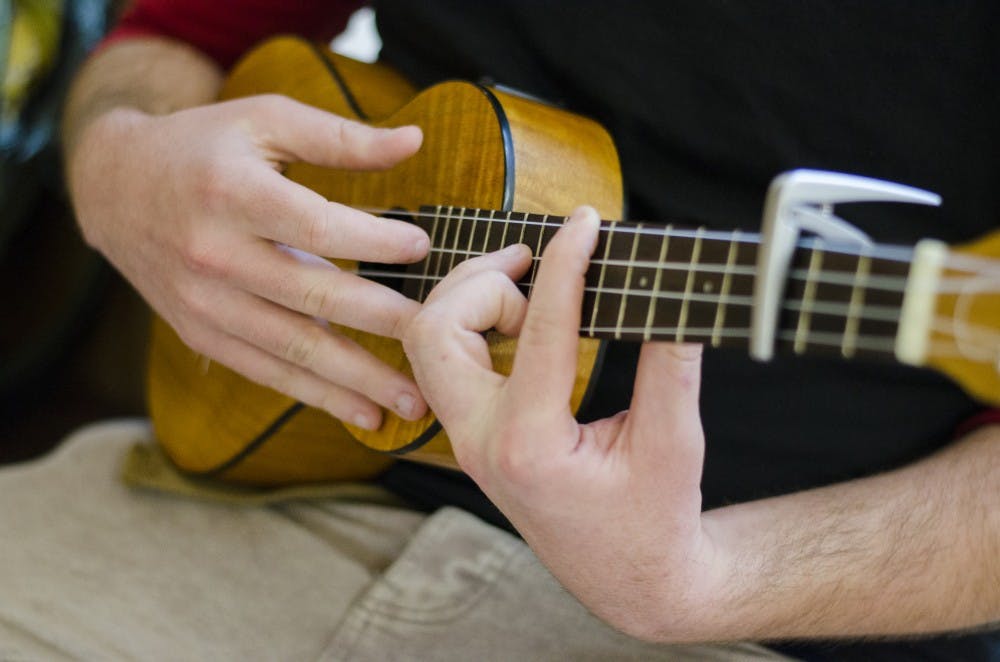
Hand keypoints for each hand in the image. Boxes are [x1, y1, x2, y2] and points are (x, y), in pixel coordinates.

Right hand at [68, 95, 429, 428]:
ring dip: (357, 381)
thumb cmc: (203, 147)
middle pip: (312, 296)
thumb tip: (415, 141)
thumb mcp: (264, 120)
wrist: (115, 189)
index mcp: (230, 193)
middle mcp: (213, 253)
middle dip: (383, 325)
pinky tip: (361, 412)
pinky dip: (316, 395)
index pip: (315, 225)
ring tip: (411, 403)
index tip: (422, 247)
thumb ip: (338, 137)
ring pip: (293, 349)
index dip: (373, 240)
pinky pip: (266, 371)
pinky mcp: (201, 333)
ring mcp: (205, 302)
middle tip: (436, 345)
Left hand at [403, 207, 723, 639]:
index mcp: (529, 444)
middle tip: (535, 264)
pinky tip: (518, 319)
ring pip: (427, 342)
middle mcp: (481, 440)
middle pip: (435, 328)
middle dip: (481, 280)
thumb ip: (672, 367)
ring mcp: (467, 440)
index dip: (565, 263)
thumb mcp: (675, 445)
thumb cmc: (653, 521)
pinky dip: (470, 325)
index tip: (587, 222)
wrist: (629, 577)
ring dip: (469, 300)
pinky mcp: (472, 436)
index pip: (537, 327)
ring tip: (529, 288)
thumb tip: (674, 295)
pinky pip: (444, 363)